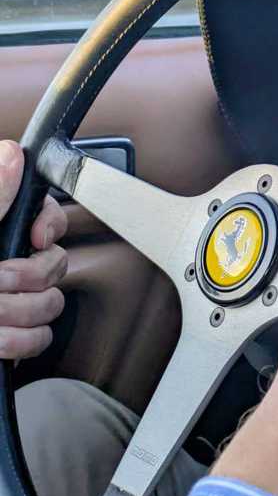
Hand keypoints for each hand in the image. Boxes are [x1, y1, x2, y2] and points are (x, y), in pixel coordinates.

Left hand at [0, 141, 67, 358]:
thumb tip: (11, 154)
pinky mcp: (8, 335)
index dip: (48, 224)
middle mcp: (3, 261)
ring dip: (21, 312)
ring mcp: (7, 301)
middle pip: (55, 260)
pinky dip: (20, 341)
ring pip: (50, 302)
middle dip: (29, 276)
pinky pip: (39, 337)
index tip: (35, 237)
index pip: (43, 212)